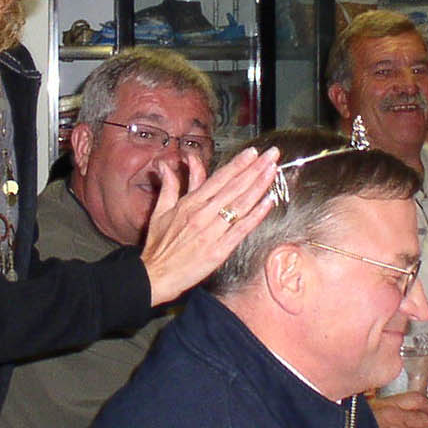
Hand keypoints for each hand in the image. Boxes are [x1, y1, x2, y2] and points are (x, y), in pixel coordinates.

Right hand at [139, 147, 278, 304]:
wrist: (154, 276)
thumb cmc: (158, 246)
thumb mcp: (159, 211)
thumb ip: (169, 186)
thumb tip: (166, 165)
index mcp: (190, 203)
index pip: (219, 178)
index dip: (238, 164)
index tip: (253, 152)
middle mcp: (203, 214)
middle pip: (234, 187)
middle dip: (255, 168)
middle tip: (272, 154)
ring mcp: (212, 232)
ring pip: (240, 204)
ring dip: (259, 185)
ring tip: (273, 170)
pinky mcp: (219, 250)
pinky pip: (241, 229)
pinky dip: (256, 215)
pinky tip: (269, 202)